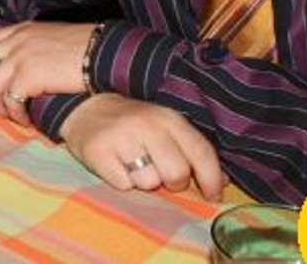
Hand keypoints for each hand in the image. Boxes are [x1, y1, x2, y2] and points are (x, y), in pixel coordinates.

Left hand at [0, 21, 94, 125]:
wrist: (103, 52)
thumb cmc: (83, 49)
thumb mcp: (49, 37)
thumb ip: (29, 45)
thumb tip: (16, 65)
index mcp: (20, 30)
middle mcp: (16, 41)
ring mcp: (21, 57)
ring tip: (13, 117)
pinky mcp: (30, 75)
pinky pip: (10, 100)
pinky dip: (15, 114)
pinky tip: (26, 120)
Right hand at [59, 93, 224, 201]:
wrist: (84, 109)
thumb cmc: (133, 124)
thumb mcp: (165, 128)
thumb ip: (193, 151)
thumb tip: (222, 182)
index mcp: (169, 118)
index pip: (201, 152)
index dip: (211, 179)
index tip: (213, 196)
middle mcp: (147, 124)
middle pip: (177, 173)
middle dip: (172, 182)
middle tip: (160, 172)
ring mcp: (122, 137)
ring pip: (149, 182)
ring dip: (143, 181)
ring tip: (133, 164)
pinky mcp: (99, 152)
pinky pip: (123, 185)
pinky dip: (121, 181)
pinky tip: (116, 164)